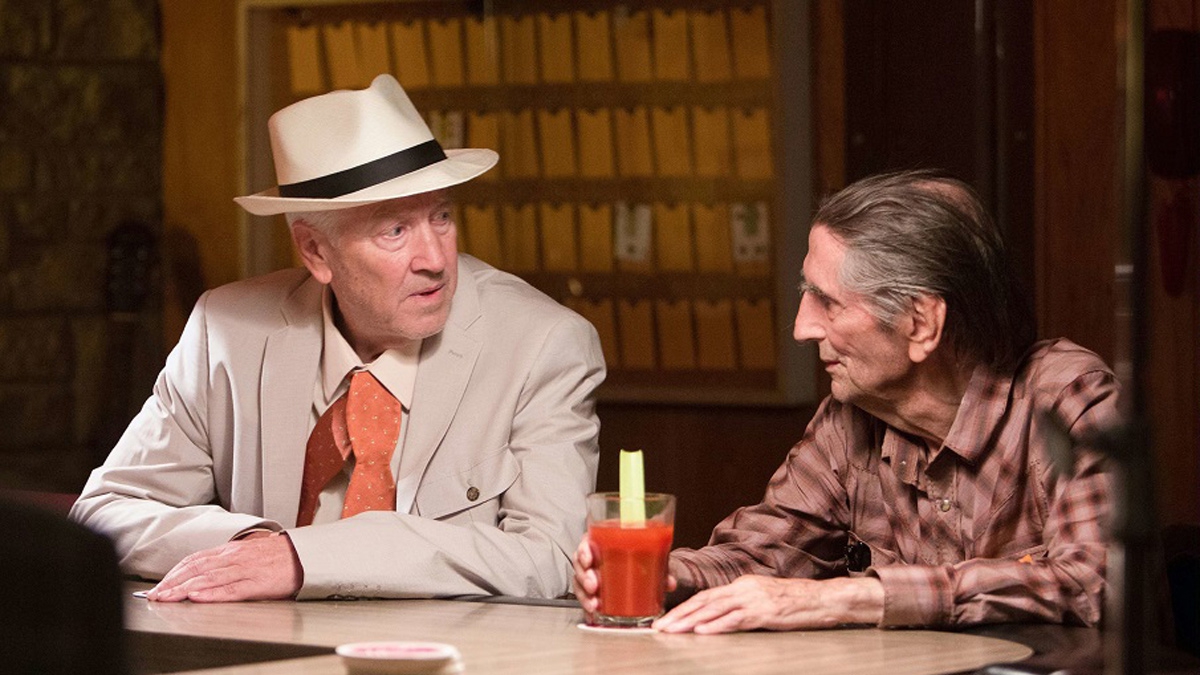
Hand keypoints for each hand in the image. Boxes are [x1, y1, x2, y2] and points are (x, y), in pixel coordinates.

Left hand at [146, 531, 302, 602]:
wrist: (306, 555)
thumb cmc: (279, 555)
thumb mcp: (249, 551)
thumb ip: (228, 559)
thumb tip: (205, 568)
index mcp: (231, 551)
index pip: (195, 559)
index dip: (175, 572)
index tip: (160, 584)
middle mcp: (234, 558)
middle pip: (196, 569)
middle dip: (172, 582)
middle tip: (155, 594)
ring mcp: (244, 570)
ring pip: (207, 579)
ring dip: (183, 589)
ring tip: (167, 597)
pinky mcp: (257, 584)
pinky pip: (229, 589)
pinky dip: (211, 593)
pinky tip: (197, 597)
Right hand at [572, 536, 675, 619]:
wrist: (645, 570)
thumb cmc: (643, 558)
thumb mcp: (652, 558)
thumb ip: (661, 568)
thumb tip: (670, 583)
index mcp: (603, 542)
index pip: (587, 542)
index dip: (584, 551)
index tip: (588, 560)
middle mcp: (595, 558)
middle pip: (580, 564)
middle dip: (584, 576)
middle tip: (593, 586)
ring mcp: (592, 575)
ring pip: (579, 583)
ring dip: (584, 595)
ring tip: (594, 605)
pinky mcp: (593, 592)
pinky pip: (585, 598)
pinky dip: (588, 608)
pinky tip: (593, 615)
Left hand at [651, 575, 883, 633]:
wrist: (822, 599)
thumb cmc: (794, 602)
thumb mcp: (762, 598)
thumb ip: (740, 604)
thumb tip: (717, 617)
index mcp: (741, 584)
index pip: (705, 596)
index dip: (683, 607)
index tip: (666, 619)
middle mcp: (743, 589)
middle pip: (704, 601)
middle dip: (679, 615)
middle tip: (659, 627)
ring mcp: (754, 600)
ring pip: (714, 610)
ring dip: (690, 621)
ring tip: (672, 631)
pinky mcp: (765, 613)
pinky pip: (735, 620)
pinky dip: (716, 626)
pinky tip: (702, 632)